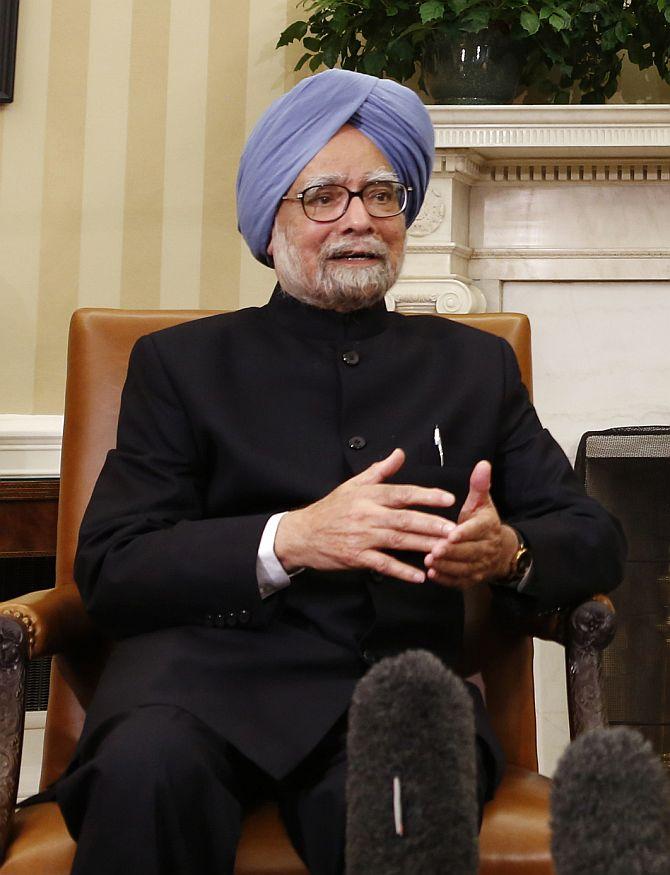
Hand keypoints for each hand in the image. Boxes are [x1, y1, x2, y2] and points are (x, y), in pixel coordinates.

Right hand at [274, 448, 455, 583]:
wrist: (302, 534)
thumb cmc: (330, 509)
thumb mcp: (353, 485)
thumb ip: (380, 471)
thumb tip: (399, 454)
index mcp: (368, 495)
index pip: (402, 493)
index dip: (426, 496)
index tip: (448, 499)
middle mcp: (367, 515)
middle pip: (404, 518)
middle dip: (431, 524)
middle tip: (454, 529)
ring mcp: (362, 537)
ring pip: (398, 540)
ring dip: (423, 545)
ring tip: (444, 549)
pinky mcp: (356, 557)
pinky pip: (383, 564)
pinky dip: (402, 571)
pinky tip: (419, 576)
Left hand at [424, 460, 517, 589]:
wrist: (499, 551)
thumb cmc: (481, 521)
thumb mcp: (482, 502)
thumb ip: (479, 485)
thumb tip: (483, 463)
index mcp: (488, 526)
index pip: (477, 530)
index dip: (465, 532)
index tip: (451, 533)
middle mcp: (487, 547)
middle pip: (470, 551)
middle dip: (452, 551)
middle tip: (434, 549)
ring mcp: (481, 565)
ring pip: (465, 567)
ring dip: (447, 566)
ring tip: (429, 561)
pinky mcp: (473, 578)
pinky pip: (460, 581)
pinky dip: (447, 579)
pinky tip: (432, 574)